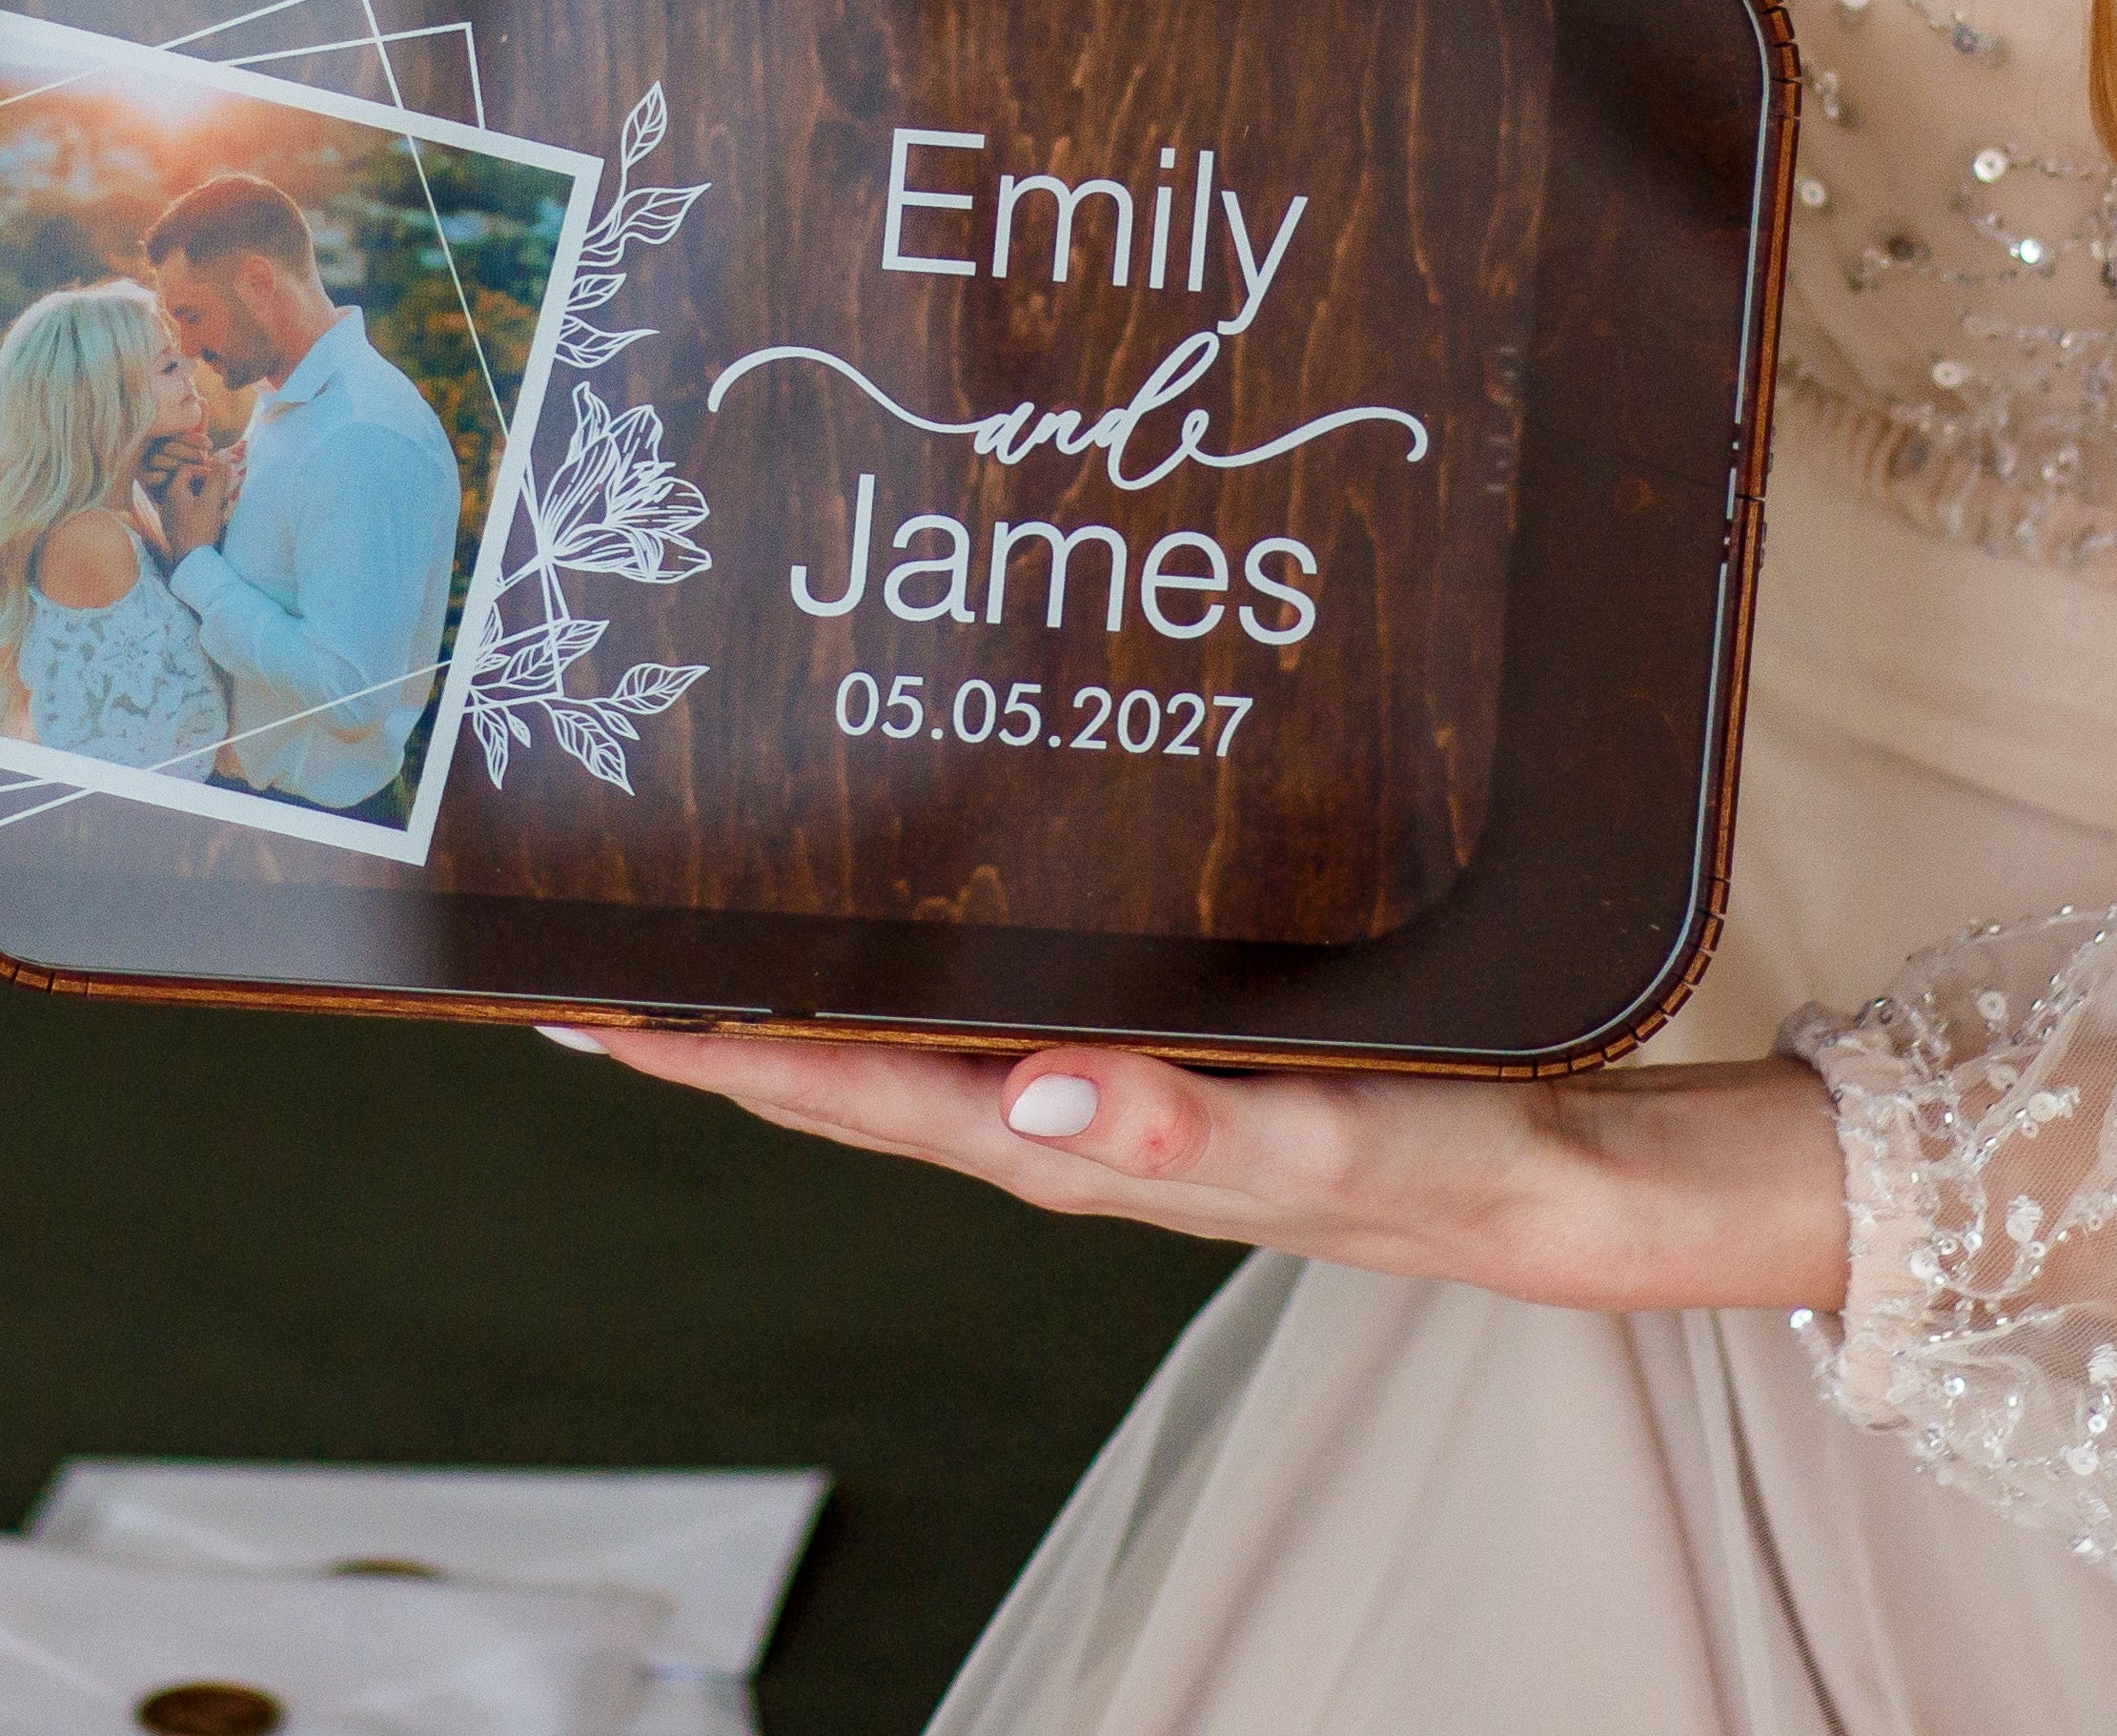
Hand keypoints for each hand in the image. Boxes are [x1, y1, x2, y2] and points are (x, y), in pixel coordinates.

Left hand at [155, 454, 233, 559]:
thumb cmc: (200, 530)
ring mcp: (169, 515)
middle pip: (185, 482)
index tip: (217, 479)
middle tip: (219, 489)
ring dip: (202, 495)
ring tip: (217, 502)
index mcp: (173, 492)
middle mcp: (167, 502)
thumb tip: (223, 455)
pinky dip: (197, 507)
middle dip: (204, 482)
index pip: (186, 469)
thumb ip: (217, 478)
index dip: (203, 469)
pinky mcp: (174, 527)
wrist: (191, 562)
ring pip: (186, 496)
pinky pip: (185, 509)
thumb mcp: (211, 502)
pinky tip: (208, 516)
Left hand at [535, 1030, 1846, 1311]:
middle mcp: (1049, 1120)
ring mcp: (1089, 1092)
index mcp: (1062, 1141)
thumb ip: (1193, 1128)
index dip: (703, 1053)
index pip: (842, 1092)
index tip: (575, 1000)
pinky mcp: (1144, 1053)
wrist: (1552, 1183)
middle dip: (697, 1028)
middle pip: (833, 1075)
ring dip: (781, 1006)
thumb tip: (1035, 1099)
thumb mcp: (1329, 1139)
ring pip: (893, 1049)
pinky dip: (898, 984)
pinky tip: (884, 932)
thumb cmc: (1440, 1161)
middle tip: (564, 952)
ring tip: (677, 940)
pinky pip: (979, 1020)